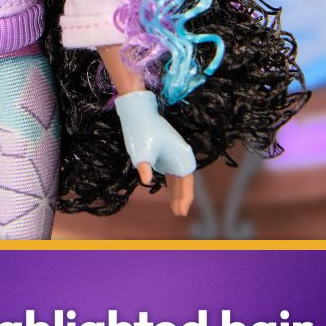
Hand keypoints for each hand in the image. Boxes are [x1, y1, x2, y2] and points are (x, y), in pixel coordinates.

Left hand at [114, 90, 195, 217]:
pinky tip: (170, 195)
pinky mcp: (167, 154)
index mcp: (181, 155)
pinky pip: (172, 174)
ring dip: (177, 192)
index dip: (185, 197)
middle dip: (182, 197)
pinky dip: (171, 185)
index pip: (186, 181)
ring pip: (179, 178)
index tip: (181, 211)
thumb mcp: (141, 150)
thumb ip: (144, 166)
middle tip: (178, 213)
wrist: (139, 112)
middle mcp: (181, 155)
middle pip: (184, 181)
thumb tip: (146, 179)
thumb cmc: (142, 130)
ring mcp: (174, 154)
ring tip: (175, 209)